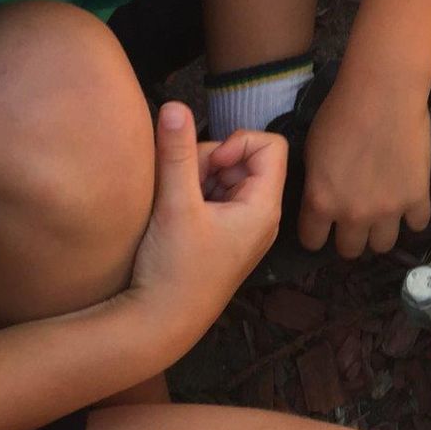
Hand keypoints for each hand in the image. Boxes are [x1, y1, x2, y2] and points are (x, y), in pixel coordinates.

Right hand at [128, 102, 285, 354]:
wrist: (159, 324)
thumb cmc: (173, 270)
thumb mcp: (174, 204)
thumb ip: (176, 152)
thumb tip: (174, 105)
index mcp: (263, 207)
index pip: (272, 145)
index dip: (239, 141)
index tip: (210, 161)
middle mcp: (260, 216)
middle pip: (244, 158)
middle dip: (210, 161)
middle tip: (184, 186)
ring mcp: (241, 227)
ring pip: (224, 177)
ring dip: (197, 178)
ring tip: (176, 204)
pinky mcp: (222, 235)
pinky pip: (213, 197)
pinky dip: (193, 195)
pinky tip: (175, 217)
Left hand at [298, 77, 430, 257]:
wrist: (383, 94)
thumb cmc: (340, 113)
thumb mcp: (311, 151)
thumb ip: (317, 183)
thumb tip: (320, 198)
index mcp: (321, 202)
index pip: (312, 241)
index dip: (316, 234)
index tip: (323, 227)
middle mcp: (353, 215)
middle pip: (350, 250)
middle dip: (350, 238)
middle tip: (356, 220)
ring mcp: (388, 211)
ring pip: (383, 246)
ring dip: (381, 232)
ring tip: (383, 215)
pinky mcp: (418, 199)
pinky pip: (418, 225)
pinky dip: (413, 216)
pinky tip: (409, 202)